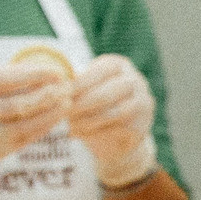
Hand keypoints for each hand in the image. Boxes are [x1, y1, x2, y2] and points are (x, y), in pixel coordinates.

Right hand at [0, 64, 70, 185]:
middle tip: (68, 86)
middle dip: (49, 94)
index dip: (37, 74)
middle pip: (21, 102)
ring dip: (51, 113)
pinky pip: (24, 139)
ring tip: (67, 102)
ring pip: (26, 123)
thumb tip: (34, 71)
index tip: (57, 71)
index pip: (9, 78)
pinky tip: (54, 119)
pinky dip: (42, 128)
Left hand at [68, 54, 157, 188]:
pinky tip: (81, 134)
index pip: (100, 71)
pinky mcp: (143, 124)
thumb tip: (57, 85)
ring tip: (71, 127)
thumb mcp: (84, 88)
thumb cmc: (92, 104)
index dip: (80, 83)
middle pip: (108, 92)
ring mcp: (143, 102)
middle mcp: (135, 80)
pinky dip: (97, 132)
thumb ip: (75, 85)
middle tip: (65, 113)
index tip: (61, 94)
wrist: (115, 134)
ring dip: (89, 121)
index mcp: (119, 65)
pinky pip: (119, 129)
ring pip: (114, 112)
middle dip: (83, 104)